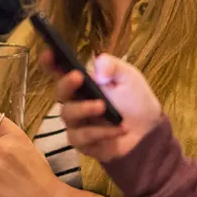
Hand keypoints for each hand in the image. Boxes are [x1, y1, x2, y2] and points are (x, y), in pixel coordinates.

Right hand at [43, 52, 162, 162]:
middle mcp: (75, 101)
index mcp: (82, 83)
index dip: (49, 63)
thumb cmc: (134, 99)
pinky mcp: (83, 142)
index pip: (59, 71)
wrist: (148, 130)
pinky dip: (102, 132)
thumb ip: (113, 66)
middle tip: (78, 77)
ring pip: (68, 115)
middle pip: (60, 92)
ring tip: (103, 107)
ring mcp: (77, 123)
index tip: (48, 53)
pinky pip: (83, 137)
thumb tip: (97, 67)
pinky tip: (120, 129)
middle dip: (66, 83)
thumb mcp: (128, 76)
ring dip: (85, 109)